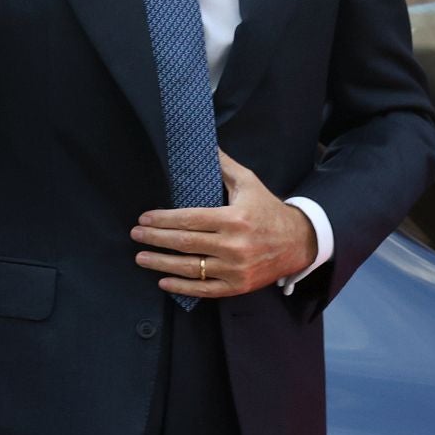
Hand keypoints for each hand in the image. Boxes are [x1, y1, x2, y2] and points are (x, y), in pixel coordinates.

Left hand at [132, 152, 317, 298]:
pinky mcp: (238, 286)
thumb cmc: (268, 210)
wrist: (299, 242)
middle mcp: (234, 245)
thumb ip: (224, 166)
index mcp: (234, 219)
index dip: (164, 220)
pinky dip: (182, 287)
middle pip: (185, 243)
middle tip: (136, 235)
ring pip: (191, 268)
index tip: (144, 219)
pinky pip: (205, 290)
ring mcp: (236, 269)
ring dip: (162, 263)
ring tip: (142, 257)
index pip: (190, 220)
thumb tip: (205, 144)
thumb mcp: (249, 183)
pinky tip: (164, 281)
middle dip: (156, 239)